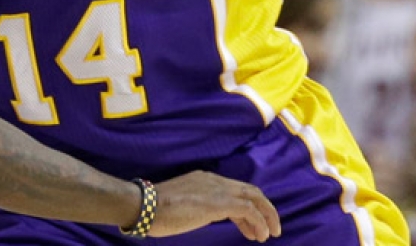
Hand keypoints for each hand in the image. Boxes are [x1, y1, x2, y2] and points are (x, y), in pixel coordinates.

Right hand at [149, 172, 280, 241]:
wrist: (144, 205)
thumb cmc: (154, 210)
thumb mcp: (181, 204)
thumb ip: (195, 206)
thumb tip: (199, 214)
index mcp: (205, 180)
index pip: (235, 189)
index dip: (248, 207)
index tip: (252, 225)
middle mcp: (214, 181)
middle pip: (250, 190)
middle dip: (265, 209)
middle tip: (271, 228)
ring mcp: (217, 190)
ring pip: (254, 198)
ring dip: (266, 216)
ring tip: (270, 234)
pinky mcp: (218, 203)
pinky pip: (249, 210)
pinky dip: (259, 222)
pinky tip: (261, 235)